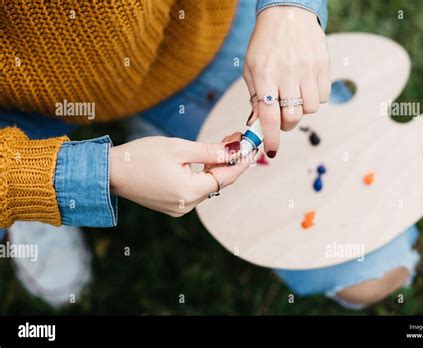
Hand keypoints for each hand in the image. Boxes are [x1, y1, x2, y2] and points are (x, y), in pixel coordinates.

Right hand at [109, 133, 252, 216]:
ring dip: (218, 166)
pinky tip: (208, 158)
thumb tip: (234, 150)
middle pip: (219, 182)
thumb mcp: (178, 148)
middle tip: (238, 139)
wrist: (109, 172)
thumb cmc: (141, 156)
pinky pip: (196, 189)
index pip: (226, 177)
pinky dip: (204, 174)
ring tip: (226, 143)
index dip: (241, 161)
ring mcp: (179, 208)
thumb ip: (209, 151)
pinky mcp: (172, 206)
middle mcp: (187, 205)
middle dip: (231, 161)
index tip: (252, 146)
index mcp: (189, 192)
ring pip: (208, 185)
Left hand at [244, 6, 330, 157]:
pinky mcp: (323, 65)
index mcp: (264, 74)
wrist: (288, 13)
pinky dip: (315, 98)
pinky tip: (305, 86)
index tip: (271, 151)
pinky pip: (323, 97)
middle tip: (282, 119)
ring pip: (310, 110)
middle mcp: (286, 72)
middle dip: (286, 125)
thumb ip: (255, 97)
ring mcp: (307, 69)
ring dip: (301, 110)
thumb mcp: (251, 67)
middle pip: (292, 117)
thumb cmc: (265, 44)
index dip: (270, 138)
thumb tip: (257, 124)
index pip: (268, 115)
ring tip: (294, 95)